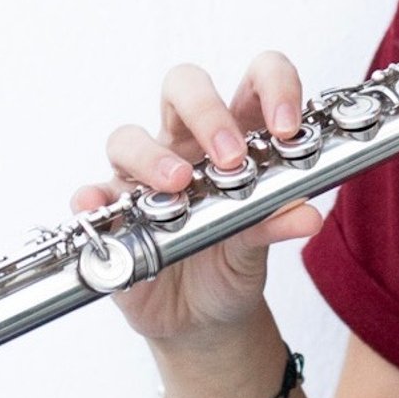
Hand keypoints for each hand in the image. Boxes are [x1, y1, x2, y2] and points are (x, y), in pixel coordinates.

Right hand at [72, 53, 324, 353]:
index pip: (255, 80)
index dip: (273, 86)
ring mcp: (143, 175)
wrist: (203, 317)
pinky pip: (91, 194)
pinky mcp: (112, 212)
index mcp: (236, 135)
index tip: (286, 126)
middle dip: (207, 112)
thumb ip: (277, 221)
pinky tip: (99, 207)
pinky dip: (91, 196)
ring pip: (128, 136)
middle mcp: (186, 144)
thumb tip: (307, 215)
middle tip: (229, 157)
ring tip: (177, 186)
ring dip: (152, 156)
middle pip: (184, 87)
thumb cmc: (233, 260)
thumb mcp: (260, 243)